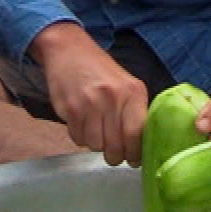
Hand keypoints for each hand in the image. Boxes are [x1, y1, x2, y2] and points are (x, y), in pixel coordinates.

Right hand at [35, 22, 147, 164]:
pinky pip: (78, 139)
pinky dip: (80, 137)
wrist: (70, 51)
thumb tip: (141, 148)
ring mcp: (91, 103)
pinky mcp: (71, 108)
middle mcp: (113, 97)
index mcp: (133, 92)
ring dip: (96, 144)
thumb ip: (135, 113)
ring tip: (96, 129)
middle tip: (113, 153)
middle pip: (116, 145)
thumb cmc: (101, 72)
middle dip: (115, 155)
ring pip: (96, 145)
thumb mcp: (126, 85)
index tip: (133, 160)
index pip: (137, 134)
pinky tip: (82, 122)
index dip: (135, 153)